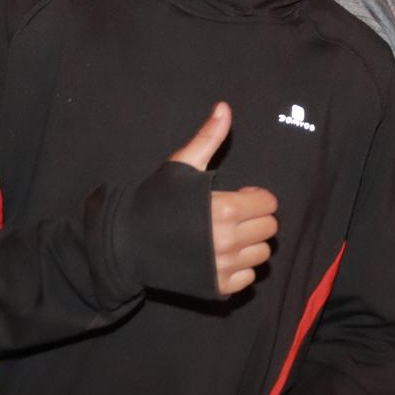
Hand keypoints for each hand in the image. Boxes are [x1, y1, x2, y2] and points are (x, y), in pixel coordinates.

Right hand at [171, 103, 277, 296]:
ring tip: (228, 235)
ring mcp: (224, 267)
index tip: (239, 196)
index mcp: (227, 209)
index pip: (269, 204)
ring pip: (262, 255)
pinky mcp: (216, 288)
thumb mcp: (181, 166)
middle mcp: (229, 240)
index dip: (256, 197)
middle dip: (255, 219)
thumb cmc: (154, 201)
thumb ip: (208, 138)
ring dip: (250, 244)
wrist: (124, 243)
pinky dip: (239, 269)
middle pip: (270, 229)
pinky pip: (247, 279)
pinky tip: (220, 256)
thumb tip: (224, 107)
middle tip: (234, 215)